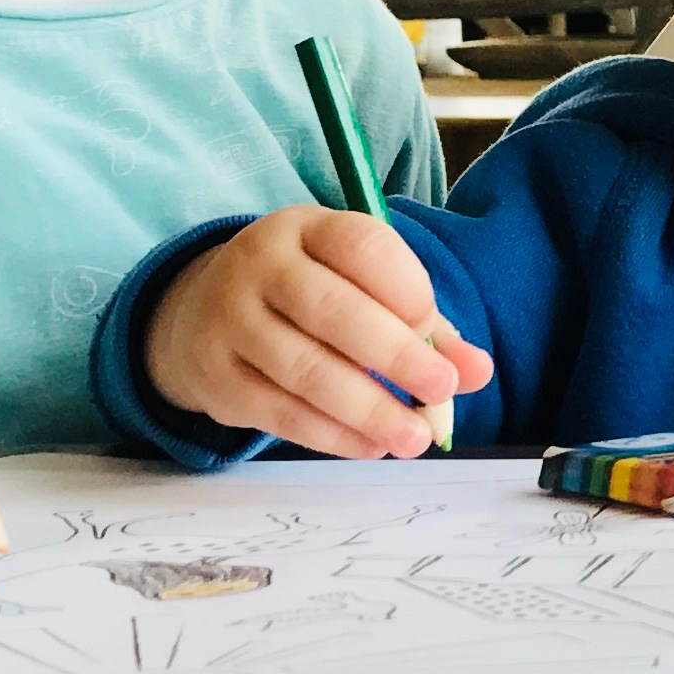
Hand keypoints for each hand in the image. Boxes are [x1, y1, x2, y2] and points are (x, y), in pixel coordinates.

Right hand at [146, 207, 493, 459]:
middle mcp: (260, 265)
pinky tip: (369, 445)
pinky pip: (279, 412)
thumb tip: (475, 370)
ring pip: (304, 369)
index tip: (433, 330)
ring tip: (413, 437)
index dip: (405, 288)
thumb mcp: (356, 286)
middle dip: (394, 354)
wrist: (199, 314)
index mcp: (306, 228)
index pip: (360, 246)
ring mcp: (230, 320)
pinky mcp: (217, 376)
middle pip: (331, 310)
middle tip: (440, 390)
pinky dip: (332, 435)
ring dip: (367, 409)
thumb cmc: (303, 297)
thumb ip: (420, 322)